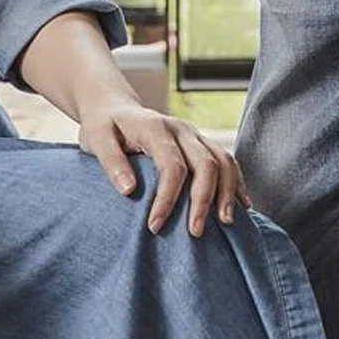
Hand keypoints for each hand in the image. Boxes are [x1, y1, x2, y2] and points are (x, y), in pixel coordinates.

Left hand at [77, 101, 249, 237]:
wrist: (114, 106)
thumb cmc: (104, 127)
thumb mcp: (96, 139)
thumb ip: (111, 162)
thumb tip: (129, 190)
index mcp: (155, 126)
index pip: (171, 166)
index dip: (167, 199)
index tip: (155, 226)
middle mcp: (180, 128)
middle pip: (205, 163)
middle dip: (203, 200)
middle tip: (195, 233)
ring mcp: (194, 135)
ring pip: (223, 160)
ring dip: (228, 191)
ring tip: (226, 222)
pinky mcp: (201, 143)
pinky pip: (227, 160)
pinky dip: (237, 182)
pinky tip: (242, 205)